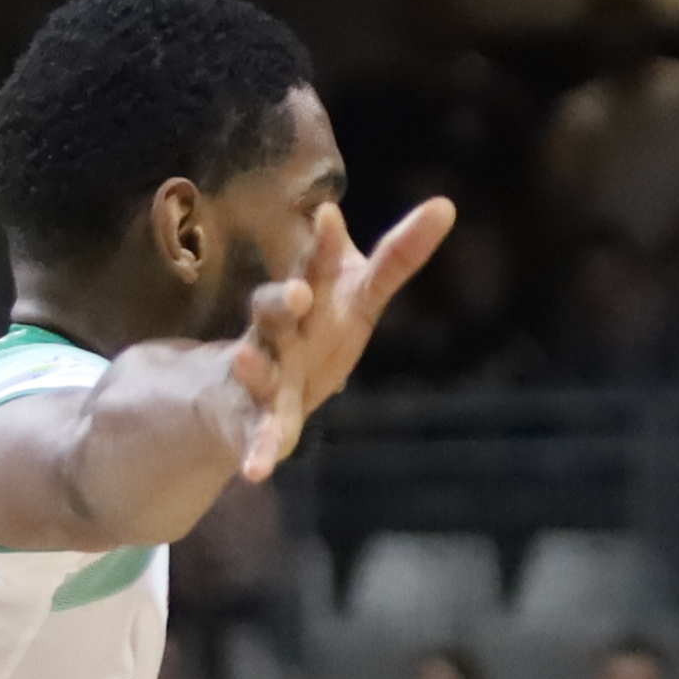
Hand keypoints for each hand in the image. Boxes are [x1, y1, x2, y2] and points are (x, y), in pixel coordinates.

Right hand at [222, 191, 458, 481]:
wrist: (235, 387)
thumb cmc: (312, 330)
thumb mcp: (355, 297)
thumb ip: (395, 259)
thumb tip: (443, 205)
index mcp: (310, 296)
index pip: (323, 267)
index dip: (328, 246)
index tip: (331, 214)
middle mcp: (281, 328)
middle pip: (279, 309)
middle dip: (284, 300)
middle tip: (299, 294)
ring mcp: (262, 371)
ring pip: (257, 364)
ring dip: (256, 365)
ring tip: (251, 362)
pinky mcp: (252, 417)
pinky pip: (256, 435)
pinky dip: (258, 451)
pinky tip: (258, 473)